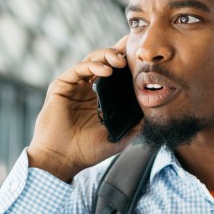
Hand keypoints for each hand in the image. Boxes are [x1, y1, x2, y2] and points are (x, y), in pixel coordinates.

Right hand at [27, 36, 140, 182]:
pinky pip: (78, 69)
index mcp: (99, 99)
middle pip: (103, 62)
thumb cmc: (87, 151)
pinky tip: (107, 71)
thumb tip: (151, 113)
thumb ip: (134, 125)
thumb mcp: (118, 138)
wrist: (63, 159)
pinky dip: (93, 66)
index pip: (114, 75)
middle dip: (117, 54)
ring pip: (91, 61)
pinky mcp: (62, 86)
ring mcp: (74, 87)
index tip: (140, 58)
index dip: (125, 64)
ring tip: (120, 61)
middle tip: (130, 55)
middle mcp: (86, 90)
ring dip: (107, 56)